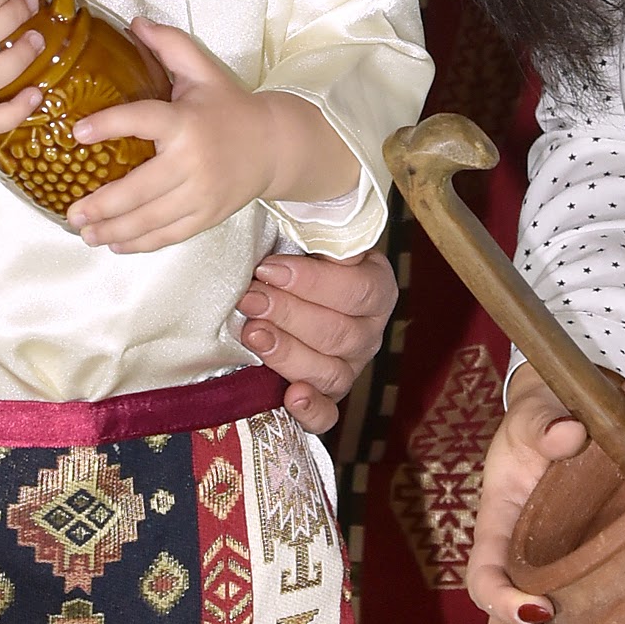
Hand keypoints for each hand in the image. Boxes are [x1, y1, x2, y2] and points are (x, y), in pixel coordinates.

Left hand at [63, 21, 350, 252]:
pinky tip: (116, 243)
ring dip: (114, 229)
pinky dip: (141, 243)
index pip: (143, 121)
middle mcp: (193, 162)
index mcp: (186, 122)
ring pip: (151, 218)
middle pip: (139, 188)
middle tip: (71, 211)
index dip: (109, 125)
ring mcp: (201, 194)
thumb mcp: (203, 71)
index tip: (77, 133)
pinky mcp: (207, 216)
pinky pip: (169, 235)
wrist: (275, 146)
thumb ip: (170, 45)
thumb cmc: (230, 107)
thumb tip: (134, 21)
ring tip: (85, 232)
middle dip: (102, 204)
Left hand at [233, 245, 393, 432]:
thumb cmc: (291, 257)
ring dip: (289, 354)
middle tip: (250, 299)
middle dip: (290, 315)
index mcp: (374, 288)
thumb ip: (313, 229)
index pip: (357, 291)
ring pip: (331, 372)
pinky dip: (310, 410)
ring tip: (253, 334)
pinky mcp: (326, 397)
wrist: (278, 290)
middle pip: (340, 333)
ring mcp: (349, 367)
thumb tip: (301, 207)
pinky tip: (291, 396)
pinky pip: (327, 415)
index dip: (312, 282)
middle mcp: (368, 331)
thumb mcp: (306, 236)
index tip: (268, 268)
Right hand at [463, 376, 624, 623]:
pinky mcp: (597, 598)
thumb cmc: (551, 417)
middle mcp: (525, 571)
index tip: (537, 606)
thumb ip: (544, 421)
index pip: (484, 578)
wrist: (584, 420)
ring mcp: (559, 590)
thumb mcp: (538, 412)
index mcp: (501, 532)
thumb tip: (566, 433)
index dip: (501, 599)